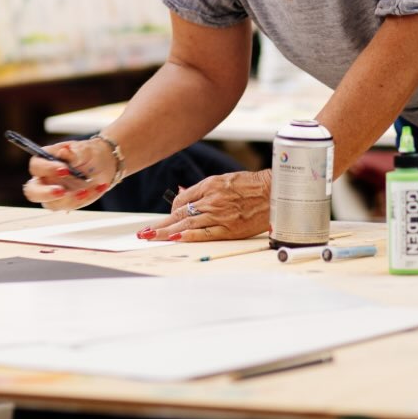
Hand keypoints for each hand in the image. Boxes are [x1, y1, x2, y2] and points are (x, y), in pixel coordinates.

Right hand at [19, 138, 116, 210]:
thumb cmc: (87, 153)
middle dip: (45, 193)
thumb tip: (64, 151)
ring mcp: (53, 193)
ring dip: (71, 198)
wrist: (103, 164)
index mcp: (45, 160)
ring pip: (52, 204)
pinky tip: (97, 187)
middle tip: (62, 191)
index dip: (47, 169)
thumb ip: (74, 152)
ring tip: (87, 189)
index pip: (36, 166)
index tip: (65, 169)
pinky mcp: (65, 202)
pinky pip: (71, 206)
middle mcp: (45, 179)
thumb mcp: (84, 150)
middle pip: (32, 191)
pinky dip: (85, 198)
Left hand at [142, 170, 271, 242]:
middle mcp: (212, 199)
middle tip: (144, 233)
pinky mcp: (228, 229)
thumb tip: (183, 193)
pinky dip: (187, 236)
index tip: (166, 218)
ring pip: (187, 223)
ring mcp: (219, 215)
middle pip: (179, 213)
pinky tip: (175, 238)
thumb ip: (203, 189)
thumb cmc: (251, 186)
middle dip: (160, 224)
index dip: (172, 210)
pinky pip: (203, 234)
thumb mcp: (224, 180)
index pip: (182, 199)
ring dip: (166, 232)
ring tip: (151, 238)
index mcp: (210, 185)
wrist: (274, 193)